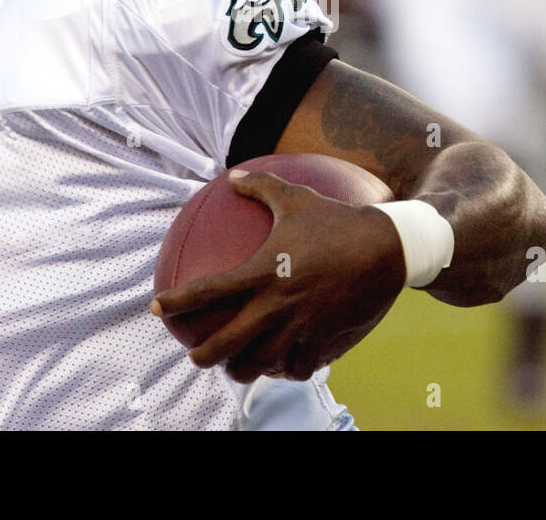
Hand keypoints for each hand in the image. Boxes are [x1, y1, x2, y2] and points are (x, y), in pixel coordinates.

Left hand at [151, 169, 405, 382]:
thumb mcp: (297, 196)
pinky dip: (285, 369)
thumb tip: (232, 177)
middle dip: (204, 355)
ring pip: (260, 363)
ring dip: (243, 368)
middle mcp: (277, 305)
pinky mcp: (325, 341)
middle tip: (196, 354)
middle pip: (227, 342)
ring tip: (236, 366)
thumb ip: (261, 186)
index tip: (157, 307)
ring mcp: (301, 327)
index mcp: (264, 271)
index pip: (208, 291)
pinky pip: (297, 367)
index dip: (177, 302)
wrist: (389, 249)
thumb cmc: (339, 219)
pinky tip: (282, 366)